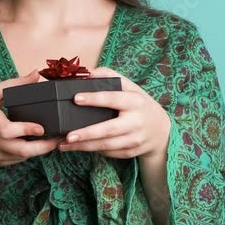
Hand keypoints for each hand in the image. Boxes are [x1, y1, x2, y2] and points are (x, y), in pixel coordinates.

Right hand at [0, 70, 64, 166]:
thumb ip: (15, 84)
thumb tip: (36, 74)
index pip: (8, 130)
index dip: (26, 130)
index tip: (41, 128)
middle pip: (23, 151)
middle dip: (45, 147)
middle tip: (60, 137)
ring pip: (24, 157)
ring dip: (41, 150)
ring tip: (56, 140)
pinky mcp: (1, 163)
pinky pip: (20, 159)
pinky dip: (30, 153)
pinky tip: (40, 144)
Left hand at [57, 67, 171, 159]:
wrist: (161, 129)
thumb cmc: (139, 104)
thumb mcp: (130, 86)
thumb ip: (109, 76)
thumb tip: (86, 72)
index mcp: (135, 101)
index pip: (113, 99)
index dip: (94, 99)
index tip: (76, 98)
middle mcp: (136, 122)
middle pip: (108, 130)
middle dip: (87, 133)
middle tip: (68, 135)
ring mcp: (135, 139)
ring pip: (106, 145)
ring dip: (84, 146)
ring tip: (63, 144)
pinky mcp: (131, 152)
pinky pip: (109, 153)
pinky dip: (93, 150)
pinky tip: (78, 147)